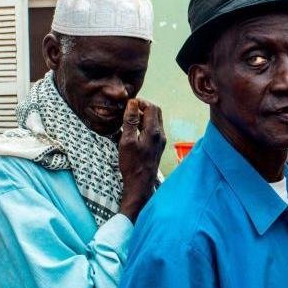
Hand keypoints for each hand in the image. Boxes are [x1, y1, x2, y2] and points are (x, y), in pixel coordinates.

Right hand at [118, 99, 165, 220]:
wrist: (140, 184)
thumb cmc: (132, 165)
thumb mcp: (127, 141)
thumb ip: (130, 121)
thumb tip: (132, 103)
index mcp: (154, 132)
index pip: (152, 107)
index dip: (140, 102)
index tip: (129, 104)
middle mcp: (160, 135)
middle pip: (156, 112)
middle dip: (143, 107)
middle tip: (129, 109)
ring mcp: (160, 141)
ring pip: (154, 121)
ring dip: (143, 116)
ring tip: (129, 118)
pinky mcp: (157, 147)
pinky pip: (152, 130)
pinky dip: (144, 125)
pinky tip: (133, 130)